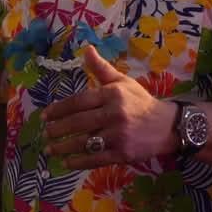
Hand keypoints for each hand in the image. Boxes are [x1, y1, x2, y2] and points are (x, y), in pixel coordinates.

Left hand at [43, 45, 176, 168]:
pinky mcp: (123, 154)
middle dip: (58, 129)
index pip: (79, 101)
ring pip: (85, 142)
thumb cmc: (140, 101)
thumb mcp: (122, 81)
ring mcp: (118, 135)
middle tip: (45, 133)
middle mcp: (114, 114)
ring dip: (64, 147)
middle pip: (79, 122)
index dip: (59, 109)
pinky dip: (79, 162)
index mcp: (112, 94)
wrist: (166, 126)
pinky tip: (66, 163)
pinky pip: (96, 159)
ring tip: (50, 149)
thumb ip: (101, 68)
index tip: (45, 115)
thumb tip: (86, 49)